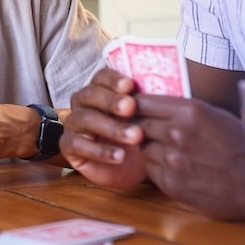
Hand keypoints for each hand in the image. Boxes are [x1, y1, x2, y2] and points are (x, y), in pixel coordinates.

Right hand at [61, 68, 148, 188]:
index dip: (114, 79)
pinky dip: (100, 151)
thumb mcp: (149, 118)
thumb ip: (153, 101)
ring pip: (85, 119)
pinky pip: (78, 144)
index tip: (131, 85)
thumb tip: (175, 84)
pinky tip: (120, 156)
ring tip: (135, 137)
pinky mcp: (69, 146)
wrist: (132, 168)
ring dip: (111, 127)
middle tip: (131, 108)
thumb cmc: (141, 136)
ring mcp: (74, 123)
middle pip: (90, 94)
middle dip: (111, 101)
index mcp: (101, 89)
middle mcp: (84, 103)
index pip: (101, 76)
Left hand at [135, 94, 244, 219]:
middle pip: (139, 124)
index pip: (144, 101)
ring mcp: (172, 158)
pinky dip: (155, 166)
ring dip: (149, 147)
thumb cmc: (240, 147)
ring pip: (142, 147)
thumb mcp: (216, 116)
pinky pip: (149, 168)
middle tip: (147, 130)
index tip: (135, 108)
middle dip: (141, 126)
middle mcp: (177, 132)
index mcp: (190, 111)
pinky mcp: (170, 182)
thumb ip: (185, 110)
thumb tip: (156, 105)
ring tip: (166, 150)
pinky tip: (172, 166)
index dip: (137, 105)